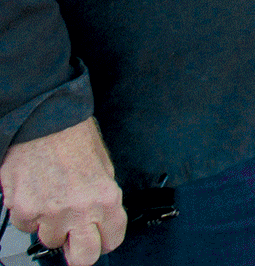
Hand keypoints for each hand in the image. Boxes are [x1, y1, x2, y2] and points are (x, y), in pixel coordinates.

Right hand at [0, 119, 125, 264]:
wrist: (45, 122)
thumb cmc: (74, 137)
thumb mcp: (104, 167)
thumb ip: (103, 199)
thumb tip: (101, 221)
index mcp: (105, 198)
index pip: (112, 240)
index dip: (106, 239)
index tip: (102, 236)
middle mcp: (78, 209)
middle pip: (83, 258)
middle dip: (81, 250)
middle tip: (78, 239)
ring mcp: (48, 213)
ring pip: (51, 240)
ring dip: (53, 226)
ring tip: (55, 201)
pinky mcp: (22, 210)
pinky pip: (27, 226)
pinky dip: (31, 215)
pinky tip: (38, 193)